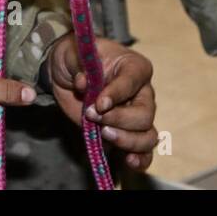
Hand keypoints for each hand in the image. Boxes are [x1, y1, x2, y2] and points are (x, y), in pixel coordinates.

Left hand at [47, 35, 157, 172]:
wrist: (68, 73)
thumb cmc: (77, 58)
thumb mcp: (76, 54)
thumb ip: (82, 67)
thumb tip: (84, 84)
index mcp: (135, 67)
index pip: (133, 82)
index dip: (117, 94)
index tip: (99, 103)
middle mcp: (142, 93)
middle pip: (144, 114)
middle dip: (119, 119)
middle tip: (93, 115)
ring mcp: (136, 116)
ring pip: (148, 136)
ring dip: (127, 140)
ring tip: (105, 134)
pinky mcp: (126, 134)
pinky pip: (144, 151)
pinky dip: (140, 159)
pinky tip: (129, 161)